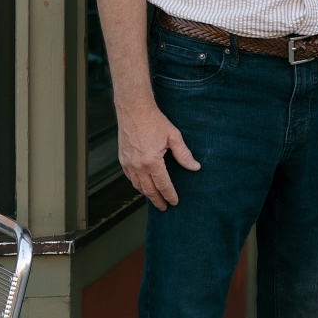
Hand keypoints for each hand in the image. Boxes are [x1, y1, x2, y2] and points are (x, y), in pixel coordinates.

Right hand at [116, 96, 200, 211]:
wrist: (134, 109)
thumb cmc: (154, 121)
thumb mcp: (173, 136)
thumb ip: (184, 154)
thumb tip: (195, 167)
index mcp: (152, 161)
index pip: (163, 185)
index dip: (170, 195)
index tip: (174, 202)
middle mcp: (138, 165)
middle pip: (148, 190)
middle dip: (157, 200)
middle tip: (164, 208)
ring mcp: (128, 163)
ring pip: (137, 186)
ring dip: (146, 194)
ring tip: (155, 198)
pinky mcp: (122, 159)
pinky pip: (130, 177)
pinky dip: (137, 184)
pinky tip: (143, 185)